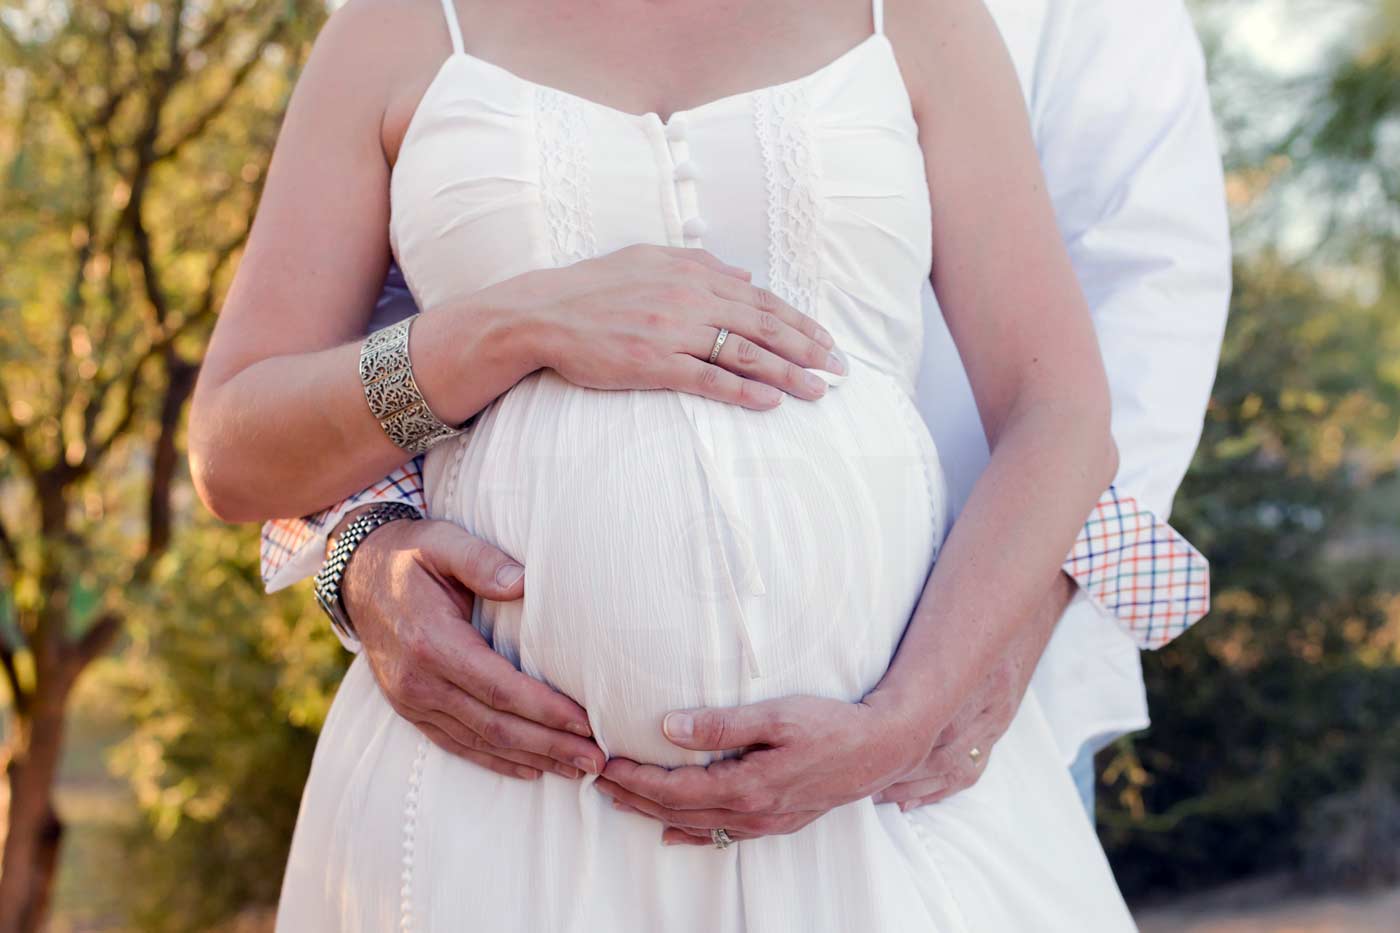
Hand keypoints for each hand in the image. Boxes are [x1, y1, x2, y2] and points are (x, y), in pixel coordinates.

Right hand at [342, 515, 605, 779]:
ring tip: (577, 769)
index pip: (499, 688)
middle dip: (550, 745)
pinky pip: (456, 744)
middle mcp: (418, 681)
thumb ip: (481, 560)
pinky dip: (496, 761)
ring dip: (532, 758)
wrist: (360, 573)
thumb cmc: (413, 553)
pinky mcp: (410, 709)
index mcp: (431, 642)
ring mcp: (411, 701)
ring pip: (479, 742)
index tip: (586, 722)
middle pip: (495, 725)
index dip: (545, 710)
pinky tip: (531, 767)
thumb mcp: (443, 541)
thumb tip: (522, 582)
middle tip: (597, 759)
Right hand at [497, 244, 845, 408]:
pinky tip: (769, 402)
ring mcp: (672, 331)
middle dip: (807, 348)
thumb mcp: (649, 260)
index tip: (826, 341)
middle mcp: (688, 299)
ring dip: (787, 373)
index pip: (759, 300)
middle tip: (839, 370)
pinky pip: (707, 378)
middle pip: (763, 325)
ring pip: (744, 352)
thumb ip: (699, 265)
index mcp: (691, 274)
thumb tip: (743, 276)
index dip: (798, 321)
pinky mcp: (652, 362)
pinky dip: (742, 390)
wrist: (542, 313)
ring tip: (817, 391)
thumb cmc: (594, 288)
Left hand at [594, 691, 937, 845]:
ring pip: (698, 826)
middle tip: (599, 781)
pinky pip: (725, 835)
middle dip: (636, 798)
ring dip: (656, 814)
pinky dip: (693, 835)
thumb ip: (721, 724)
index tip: (608, 764)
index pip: (676, 790)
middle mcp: (754, 812)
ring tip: (622, 801)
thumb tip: (669, 728)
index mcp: (748, 785)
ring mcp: (767, 822)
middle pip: (679, 812)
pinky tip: (674, 834)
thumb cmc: (832, 723)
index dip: (637, 779)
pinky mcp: (780, 821)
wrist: (883, 747)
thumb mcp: (776, 714)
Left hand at [874, 574, 1075, 809]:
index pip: (936, 720)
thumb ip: (912, 649)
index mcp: (975, 670)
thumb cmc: (967, 606)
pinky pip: (973, 768)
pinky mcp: (1000, 725)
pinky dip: (939, 788)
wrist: (1024, 605)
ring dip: (915, 786)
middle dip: (901, 771)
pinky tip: (910, 800)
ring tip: (877, 794)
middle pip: (943, 750)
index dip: (900, 744)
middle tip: (860, 781)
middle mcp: (989, 700)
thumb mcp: (942, 619)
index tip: (863, 753)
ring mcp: (998, 717)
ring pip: (956, 766)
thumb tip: (868, 679)